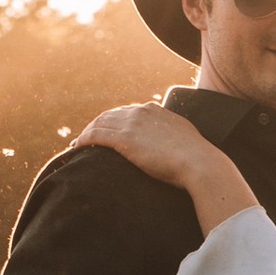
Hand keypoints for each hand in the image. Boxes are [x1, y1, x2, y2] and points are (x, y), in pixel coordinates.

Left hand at [73, 104, 257, 233]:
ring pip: (98, 123)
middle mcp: (141, 112)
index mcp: (155, 110)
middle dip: (96, 125)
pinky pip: (95, 135)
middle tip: (85, 139)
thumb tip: (175, 149)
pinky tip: (75, 149)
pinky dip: (83, 140)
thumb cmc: (197, 160)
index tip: (106, 132)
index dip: (113, 121)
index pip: (127, 112)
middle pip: (109, 115)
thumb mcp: (185, 140)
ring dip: (85, 133)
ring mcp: (132, 123)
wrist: (199, 163)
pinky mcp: (124, 138)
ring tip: (77, 145)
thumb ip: (174, 138)